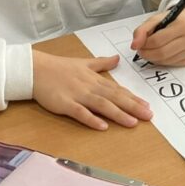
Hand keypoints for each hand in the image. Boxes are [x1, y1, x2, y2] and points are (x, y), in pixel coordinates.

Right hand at [32, 50, 152, 129]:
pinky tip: (103, 126)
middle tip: (149, 116)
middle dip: (132, 107)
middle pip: (115, 98)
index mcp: (95, 79)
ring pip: (102, 105)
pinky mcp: (64, 104)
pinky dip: (91, 119)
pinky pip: (80, 112)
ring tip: (132, 123)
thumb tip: (117, 59)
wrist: (35, 69)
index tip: (147, 106)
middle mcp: (90, 87)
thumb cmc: (59, 67)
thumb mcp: (83, 62)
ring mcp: (78, 95)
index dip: (133, 98)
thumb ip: (101, 63)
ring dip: (118, 114)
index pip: (118, 90)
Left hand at [131, 7, 184, 66]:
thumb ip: (142, 30)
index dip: (144, 44)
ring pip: (165, 61)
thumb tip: (134, 46)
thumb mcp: (156, 20)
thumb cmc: (172, 20)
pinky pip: (170, 64)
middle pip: (162, 53)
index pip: (157, 40)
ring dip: (153, 58)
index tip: (138, 44)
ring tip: (150, 50)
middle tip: (141, 50)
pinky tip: (160, 53)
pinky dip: (161, 61)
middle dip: (147, 53)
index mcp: (182, 25)